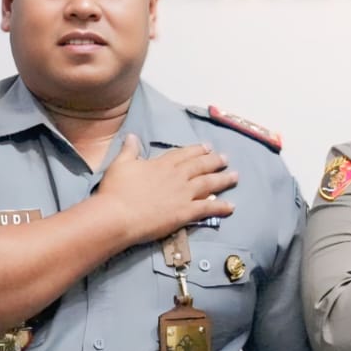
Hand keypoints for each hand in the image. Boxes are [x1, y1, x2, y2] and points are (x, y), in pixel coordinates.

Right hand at [93, 133, 238, 244]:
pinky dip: (221, 207)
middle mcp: (177, 176)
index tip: (207, 147)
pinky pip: (208, 208)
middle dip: (214, 161)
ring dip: (223, 179)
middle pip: (200, 166)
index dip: (196, 150)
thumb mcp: (120, 164)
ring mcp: (184, 194)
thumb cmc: (116, 190)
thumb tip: (132, 136)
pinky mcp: (186, 212)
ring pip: (209, 183)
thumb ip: (129, 150)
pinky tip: (231, 206)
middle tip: (225, 159)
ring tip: (235, 176)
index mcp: (162, 164)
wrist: (118, 215)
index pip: (183, 154)